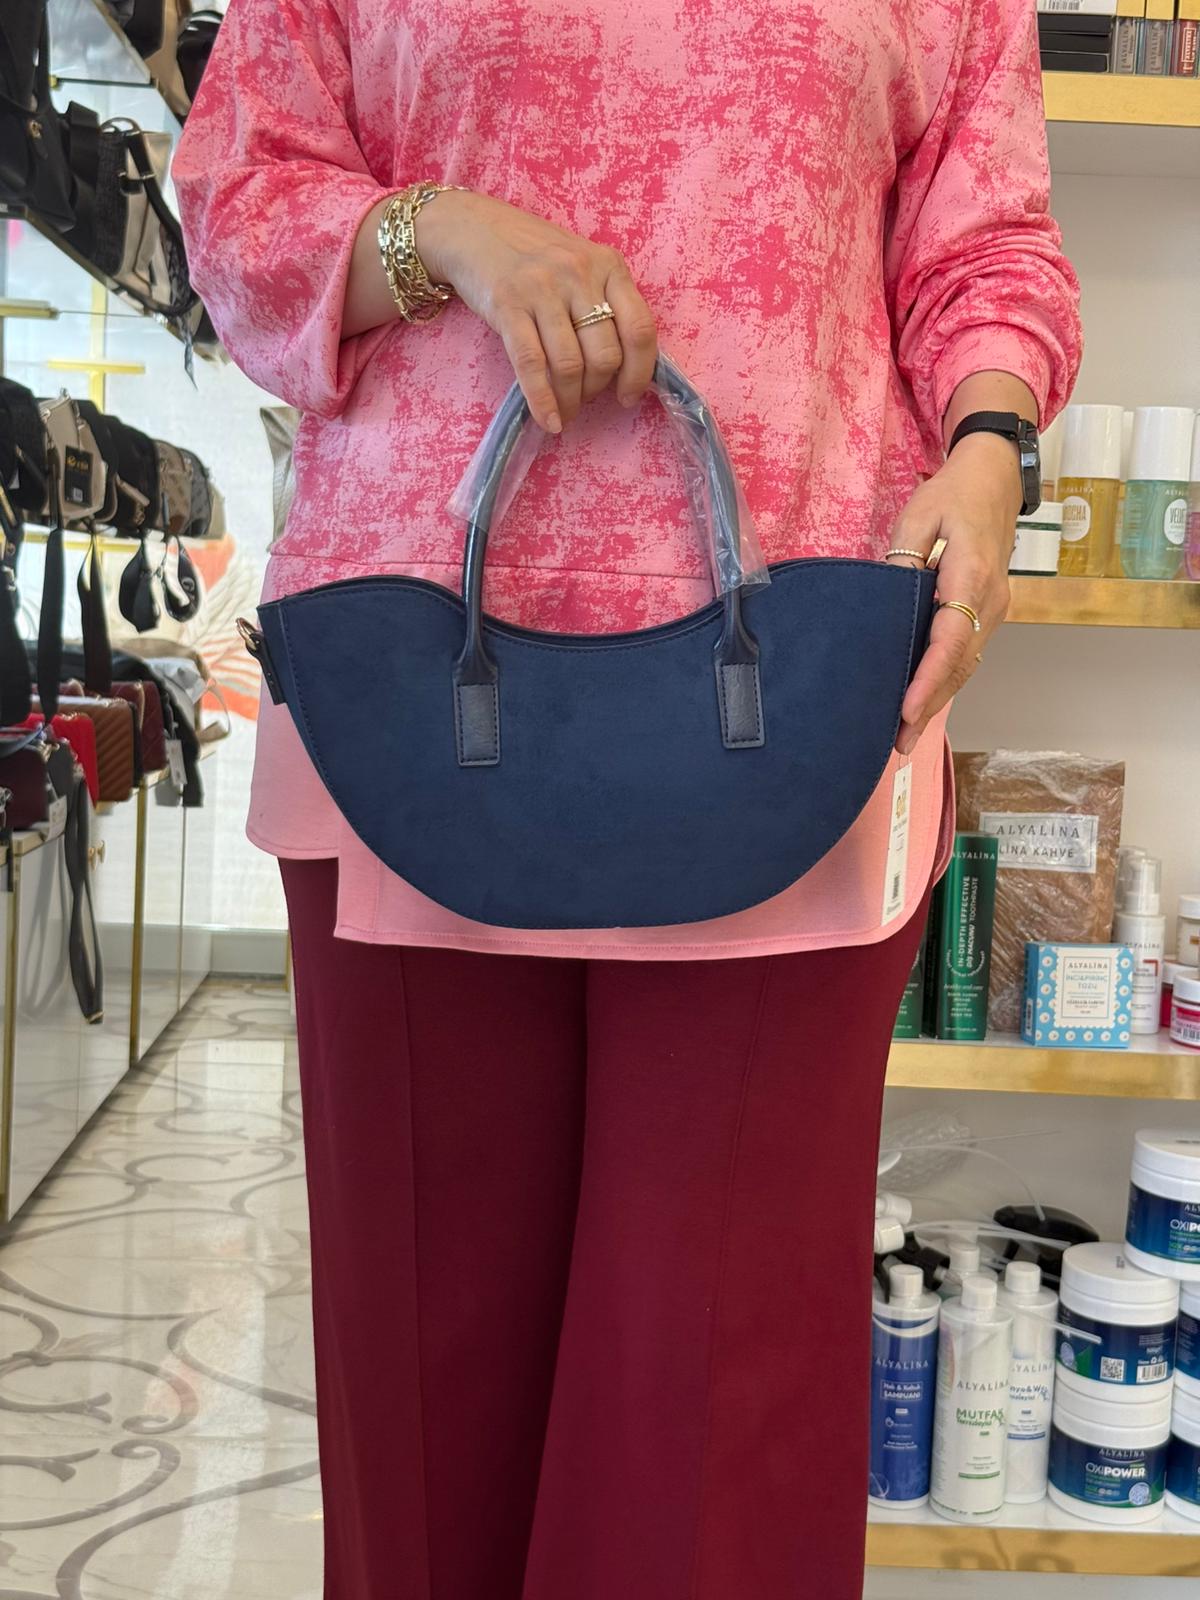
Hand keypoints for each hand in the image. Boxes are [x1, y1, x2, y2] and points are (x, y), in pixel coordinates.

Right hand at [415, 189, 657, 433]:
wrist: (473, 229)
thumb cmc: (533, 255)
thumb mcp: (581, 265)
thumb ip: (605, 302)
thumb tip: (622, 368)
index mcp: (608, 265)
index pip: (639, 329)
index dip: (638, 373)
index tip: (628, 396)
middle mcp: (579, 274)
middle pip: (605, 355)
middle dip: (596, 389)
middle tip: (583, 397)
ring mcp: (543, 288)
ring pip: (570, 365)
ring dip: (570, 401)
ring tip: (564, 412)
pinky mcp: (508, 305)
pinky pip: (532, 365)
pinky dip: (542, 401)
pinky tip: (547, 421)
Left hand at [889, 432, 1020, 755]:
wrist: (995, 479)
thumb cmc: (952, 495)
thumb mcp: (918, 516)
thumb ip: (902, 559)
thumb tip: (886, 604)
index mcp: (972, 577)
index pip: (950, 641)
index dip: (928, 679)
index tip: (907, 710)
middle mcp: (990, 603)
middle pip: (959, 664)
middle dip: (930, 706)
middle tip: (898, 743)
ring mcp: (994, 610)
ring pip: (965, 664)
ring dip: (938, 699)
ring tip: (905, 734)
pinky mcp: (988, 612)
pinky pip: (966, 653)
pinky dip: (944, 680)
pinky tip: (922, 702)